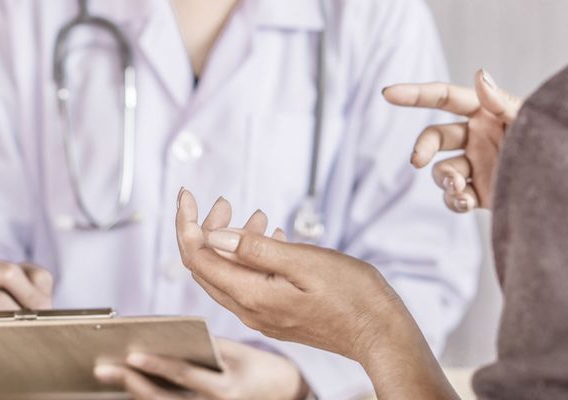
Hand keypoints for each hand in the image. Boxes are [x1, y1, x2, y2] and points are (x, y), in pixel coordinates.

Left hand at [94, 338, 308, 399]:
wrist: (283, 395)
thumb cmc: (259, 368)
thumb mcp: (238, 352)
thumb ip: (206, 346)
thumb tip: (167, 337)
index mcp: (226, 389)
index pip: (185, 376)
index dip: (157, 366)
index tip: (132, 355)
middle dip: (130, 384)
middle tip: (103, 369)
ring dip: (133, 393)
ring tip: (110, 376)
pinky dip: (147, 398)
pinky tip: (129, 388)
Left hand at [174, 189, 456, 398]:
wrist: (381, 334)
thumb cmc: (352, 296)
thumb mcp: (304, 262)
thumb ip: (255, 249)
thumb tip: (213, 235)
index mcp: (251, 297)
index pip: (198, 258)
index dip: (186, 223)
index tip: (187, 194)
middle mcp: (250, 311)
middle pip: (206, 268)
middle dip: (205, 230)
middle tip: (221, 202)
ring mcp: (263, 317)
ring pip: (227, 275)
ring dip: (230, 242)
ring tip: (254, 214)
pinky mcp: (277, 317)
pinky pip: (248, 284)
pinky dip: (249, 258)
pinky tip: (271, 238)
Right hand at [383, 69, 521, 211]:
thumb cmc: (555, 147)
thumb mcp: (531, 121)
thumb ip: (503, 102)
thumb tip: (479, 74)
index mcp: (486, 113)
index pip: (444, 98)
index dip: (415, 95)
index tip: (387, 93)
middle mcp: (477, 138)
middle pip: (434, 137)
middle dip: (422, 148)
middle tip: (416, 162)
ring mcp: (477, 167)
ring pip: (441, 171)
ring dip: (444, 178)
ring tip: (461, 186)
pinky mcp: (480, 194)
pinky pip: (453, 197)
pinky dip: (454, 200)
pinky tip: (465, 201)